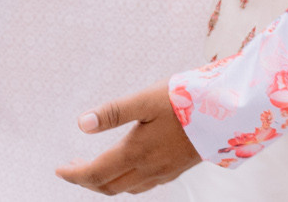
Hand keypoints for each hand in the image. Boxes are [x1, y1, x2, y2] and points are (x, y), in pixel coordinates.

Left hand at [57, 83, 200, 194]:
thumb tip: (82, 124)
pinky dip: (126, 181)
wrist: (228, 112)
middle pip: (109, 187)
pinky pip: (144, 185)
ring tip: (95, 166)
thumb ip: (113, 112)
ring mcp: (165, 173)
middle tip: (73, 166)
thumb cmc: (187, 100)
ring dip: (106, 182)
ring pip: (127, 189)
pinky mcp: (177, 170)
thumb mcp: (146, 99)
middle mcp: (150, 168)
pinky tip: (128, 165)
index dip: (73, 175)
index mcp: (137, 152)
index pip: (96, 173)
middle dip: (86, 180)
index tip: (59, 169)